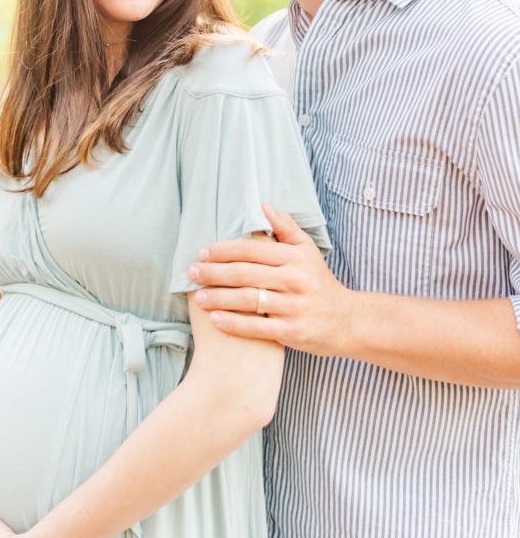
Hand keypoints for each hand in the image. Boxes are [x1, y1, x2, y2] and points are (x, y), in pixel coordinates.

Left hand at [189, 205, 353, 355]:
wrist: (347, 321)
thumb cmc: (319, 282)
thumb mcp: (307, 250)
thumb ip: (285, 228)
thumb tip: (262, 205)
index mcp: (295, 257)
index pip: (252, 249)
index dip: (224, 250)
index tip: (202, 252)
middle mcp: (295, 280)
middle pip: (245, 273)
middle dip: (214, 272)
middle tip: (191, 272)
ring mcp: (294, 307)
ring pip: (248, 300)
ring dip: (218, 298)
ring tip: (198, 298)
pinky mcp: (293, 332)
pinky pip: (257, 327)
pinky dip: (234, 324)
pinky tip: (215, 320)